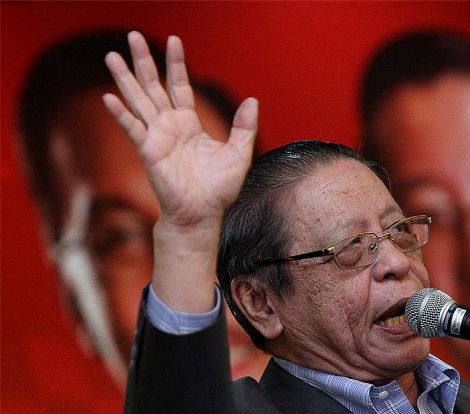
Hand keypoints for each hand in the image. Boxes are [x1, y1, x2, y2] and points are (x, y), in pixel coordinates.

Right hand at [103, 31, 257, 229]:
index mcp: (189, 123)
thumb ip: (245, 127)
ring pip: (139, 101)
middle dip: (144, 61)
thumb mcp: (239, 154)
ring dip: (125, 79)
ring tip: (112, 56)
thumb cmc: (219, 189)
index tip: (174, 40)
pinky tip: (109, 97)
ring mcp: (157, 137)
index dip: (176, 64)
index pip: (180, 86)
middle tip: (133, 36)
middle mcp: (170, 126)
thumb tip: (253, 100)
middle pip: (154, 86)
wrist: (203, 214)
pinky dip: (121, 114)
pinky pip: (133, 129)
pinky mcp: (149, 152)